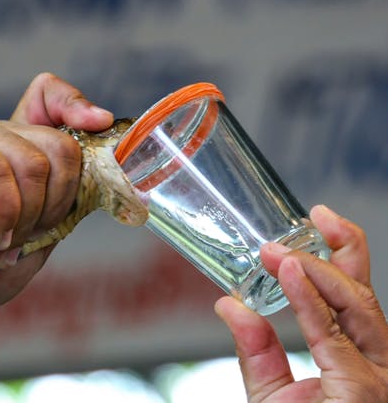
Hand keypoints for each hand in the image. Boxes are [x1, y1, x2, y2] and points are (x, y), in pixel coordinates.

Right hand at [0, 73, 113, 314]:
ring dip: (27, 216)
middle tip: (26, 237)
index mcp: (8, 146)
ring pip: (32, 162)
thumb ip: (57, 207)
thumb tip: (93, 177)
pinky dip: (4, 214)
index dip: (75, 105)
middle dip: (56, 202)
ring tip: (3, 244)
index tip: (99, 124)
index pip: (47, 95)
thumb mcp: (28, 239)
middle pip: (59, 145)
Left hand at [215, 205, 387, 401]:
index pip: (355, 297)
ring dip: (317, 271)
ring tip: (280, 249)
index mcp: (358, 356)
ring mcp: (375, 378)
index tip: (317, 219)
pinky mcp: (362, 392)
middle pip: (366, 294)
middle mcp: (375, 363)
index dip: (341, 254)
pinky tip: (288, 275)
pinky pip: (334, 338)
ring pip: (357, 309)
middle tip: (316, 215)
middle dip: (343, 249)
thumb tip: (228, 303)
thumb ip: (256, 349)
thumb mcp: (272, 393)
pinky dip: (309, 304)